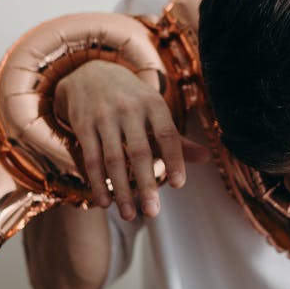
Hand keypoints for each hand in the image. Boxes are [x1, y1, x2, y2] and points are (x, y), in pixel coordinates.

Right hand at [54, 60, 210, 220]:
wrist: (90, 73)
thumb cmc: (132, 99)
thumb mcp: (155, 111)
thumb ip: (177, 139)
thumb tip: (207, 158)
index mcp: (153, 104)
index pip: (167, 134)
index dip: (174, 159)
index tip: (179, 185)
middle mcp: (129, 108)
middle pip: (139, 151)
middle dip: (146, 184)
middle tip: (153, 213)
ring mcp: (104, 116)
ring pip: (113, 159)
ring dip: (121, 190)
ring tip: (129, 215)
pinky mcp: (83, 125)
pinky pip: (91, 158)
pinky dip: (98, 182)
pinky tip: (105, 202)